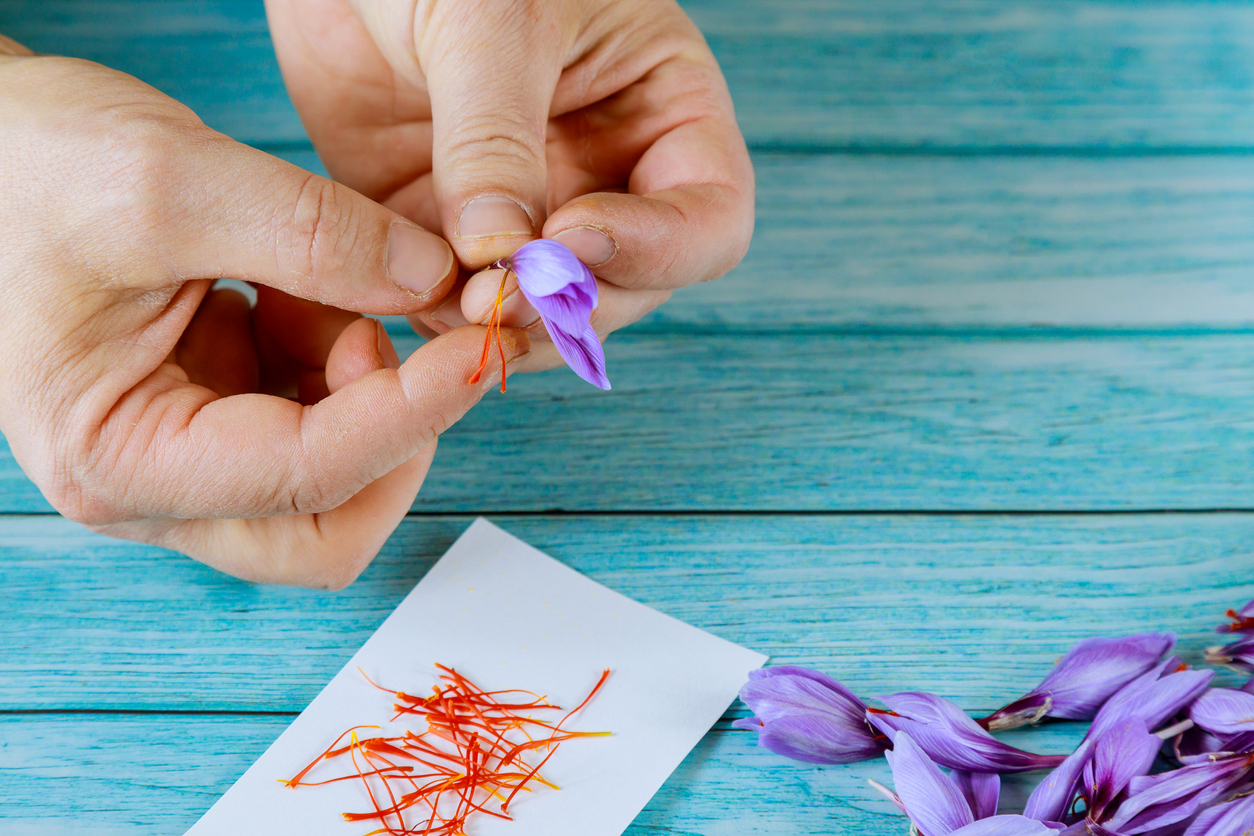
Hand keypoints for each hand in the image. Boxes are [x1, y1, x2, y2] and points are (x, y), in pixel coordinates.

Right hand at [0, 53, 527, 586]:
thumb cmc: (27, 168)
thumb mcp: (171, 184)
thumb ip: (314, 236)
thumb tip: (434, 280)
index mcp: (121, 460)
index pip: (310, 476)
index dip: (412, 415)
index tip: (481, 353)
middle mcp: (157, 483)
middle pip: (328, 529)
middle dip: (393, 439)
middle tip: (400, 340)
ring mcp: (190, 453)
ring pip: (337, 477)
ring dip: (364, 386)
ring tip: (319, 284)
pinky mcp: (216, 412)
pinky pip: (317, 415)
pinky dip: (337, 355)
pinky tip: (300, 288)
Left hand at [265, 0, 753, 372]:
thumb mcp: (489, 20)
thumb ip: (496, 138)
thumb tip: (501, 257)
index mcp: (662, 111)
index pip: (708, 217)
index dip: (658, 247)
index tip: (573, 238)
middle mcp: (605, 174)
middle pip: (629, 285)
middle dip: (572, 303)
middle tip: (504, 299)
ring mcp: (527, 210)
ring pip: (546, 311)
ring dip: (509, 327)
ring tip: (458, 310)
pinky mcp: (446, 231)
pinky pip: (460, 302)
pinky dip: (443, 320)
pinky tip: (415, 303)